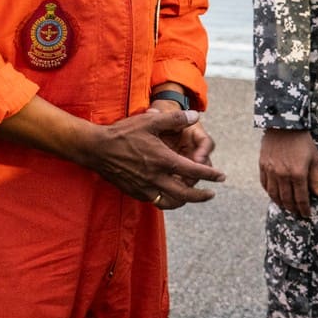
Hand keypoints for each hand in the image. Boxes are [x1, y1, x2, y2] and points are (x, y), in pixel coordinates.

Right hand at [80, 108, 225, 208]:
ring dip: (183, 201)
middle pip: (185, 194)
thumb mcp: (150, 121)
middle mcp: (155, 177)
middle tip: (211, 194)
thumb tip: (196, 115)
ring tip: (190, 196)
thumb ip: (175, 119)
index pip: (193, 171)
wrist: (96, 149)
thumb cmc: (123, 133)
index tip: (221, 177)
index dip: (210, 175)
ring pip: (170, 202)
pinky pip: (155, 201)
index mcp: (162, 160)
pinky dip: (166, 200)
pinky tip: (169, 193)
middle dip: (201, 196)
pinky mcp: (134, 192)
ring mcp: (144, 187)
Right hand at [259, 129, 317, 218]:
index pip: (301, 198)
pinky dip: (270, 193)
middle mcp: (283, 175)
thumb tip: (317, 194)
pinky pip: (265, 185)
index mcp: (298, 174)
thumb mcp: (314, 158)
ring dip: (280, 203)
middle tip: (296, 213)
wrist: (283, 125)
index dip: (304, 209)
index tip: (306, 215)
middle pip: (287, 199)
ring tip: (286, 207)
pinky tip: (274, 195)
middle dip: (293, 209)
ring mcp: (271, 171)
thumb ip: (315, 178)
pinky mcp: (263, 166)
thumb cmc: (302, 141)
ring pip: (274, 194)